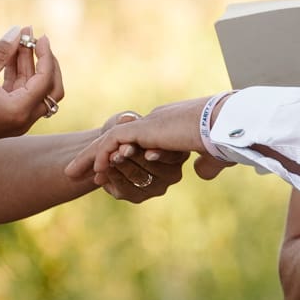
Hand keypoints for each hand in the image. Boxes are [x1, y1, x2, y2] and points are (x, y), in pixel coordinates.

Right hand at [0, 28, 63, 149]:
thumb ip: (1, 50)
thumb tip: (19, 31)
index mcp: (18, 111)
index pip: (46, 81)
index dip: (46, 56)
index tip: (39, 36)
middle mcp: (22, 121)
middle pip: (50, 90)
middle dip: (46, 63)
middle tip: (36, 40)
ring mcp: (15, 122)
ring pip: (34, 91)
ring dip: (30, 66)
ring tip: (19, 40)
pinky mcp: (5, 119)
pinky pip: (20, 95)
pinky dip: (19, 76)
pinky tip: (10, 56)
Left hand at [63, 98, 224, 187]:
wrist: (228, 125)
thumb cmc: (226, 139)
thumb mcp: (214, 156)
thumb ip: (206, 164)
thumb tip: (201, 173)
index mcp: (166, 129)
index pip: (133, 143)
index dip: (116, 158)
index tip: (104, 175)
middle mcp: (153, 124)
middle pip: (114, 141)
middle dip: (92, 157)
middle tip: (73, 172)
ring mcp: (148, 124)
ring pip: (109, 141)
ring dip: (90, 158)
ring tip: (71, 174)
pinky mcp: (146, 127)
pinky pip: (115, 141)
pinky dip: (103, 154)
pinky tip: (95, 171)